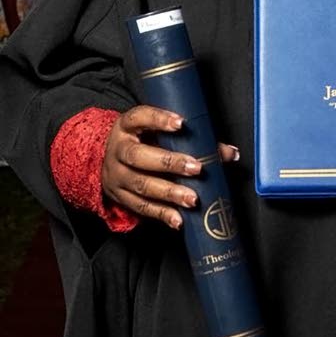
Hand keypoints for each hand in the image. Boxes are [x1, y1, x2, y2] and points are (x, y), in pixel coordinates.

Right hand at [102, 105, 239, 228]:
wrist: (105, 161)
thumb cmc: (142, 141)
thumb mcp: (157, 132)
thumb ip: (192, 138)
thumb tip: (230, 153)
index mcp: (126, 127)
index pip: (139, 117)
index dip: (158, 119)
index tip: (181, 123)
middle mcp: (118, 151)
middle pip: (138, 156)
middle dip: (169, 162)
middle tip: (196, 168)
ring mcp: (117, 176)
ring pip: (141, 185)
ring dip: (169, 192)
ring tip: (192, 199)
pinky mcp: (121, 198)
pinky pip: (141, 207)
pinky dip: (162, 214)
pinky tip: (179, 219)